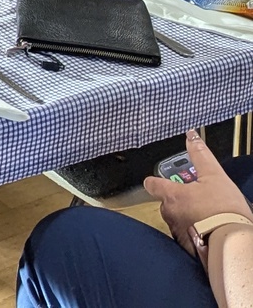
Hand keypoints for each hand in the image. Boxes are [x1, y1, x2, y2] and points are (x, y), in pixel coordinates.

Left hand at [144, 130, 252, 261]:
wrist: (233, 242)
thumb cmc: (223, 210)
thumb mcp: (214, 175)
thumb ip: (200, 155)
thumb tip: (191, 136)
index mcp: (173, 195)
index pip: (153, 184)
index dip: (155, 180)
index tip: (157, 180)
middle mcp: (170, 215)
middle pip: (167, 202)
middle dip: (178, 199)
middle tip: (196, 195)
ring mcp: (178, 233)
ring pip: (177, 219)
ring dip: (186, 216)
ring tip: (206, 213)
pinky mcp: (189, 249)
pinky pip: (187, 236)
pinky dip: (194, 232)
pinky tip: (208, 228)